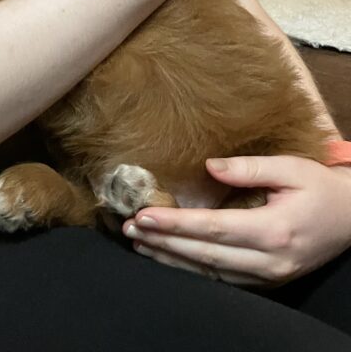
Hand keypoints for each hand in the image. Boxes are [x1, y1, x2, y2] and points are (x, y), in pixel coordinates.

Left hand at [123, 155, 350, 285]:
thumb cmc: (319, 187)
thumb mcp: (290, 168)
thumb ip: (248, 168)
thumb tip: (209, 166)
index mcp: (273, 230)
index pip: (212, 229)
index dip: (175, 225)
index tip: (143, 217)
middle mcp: (269, 260)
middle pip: (205, 256)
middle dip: (163, 243)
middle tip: (128, 230)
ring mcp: (269, 275)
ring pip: (211, 273)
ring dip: (172, 259)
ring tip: (140, 243)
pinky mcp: (268, 280)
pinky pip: (224, 278)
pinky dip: (193, 269)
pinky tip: (170, 257)